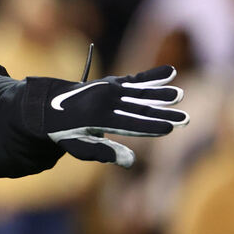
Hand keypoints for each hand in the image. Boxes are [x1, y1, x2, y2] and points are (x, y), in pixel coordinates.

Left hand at [39, 66, 187, 167]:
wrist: (47, 105)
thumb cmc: (65, 133)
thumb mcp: (78, 147)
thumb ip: (104, 152)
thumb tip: (130, 162)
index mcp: (96, 118)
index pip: (129, 124)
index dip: (150, 127)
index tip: (169, 129)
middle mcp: (104, 101)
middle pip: (139, 109)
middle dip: (163, 114)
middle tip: (185, 119)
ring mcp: (108, 89)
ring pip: (140, 92)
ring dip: (162, 94)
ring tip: (180, 95)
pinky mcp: (111, 82)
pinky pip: (135, 79)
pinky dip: (152, 76)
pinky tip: (170, 72)